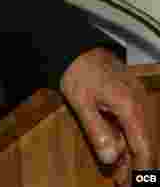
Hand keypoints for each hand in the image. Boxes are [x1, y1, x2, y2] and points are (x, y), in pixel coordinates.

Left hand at [59, 47, 156, 183]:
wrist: (74, 45)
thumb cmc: (76, 71)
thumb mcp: (81, 102)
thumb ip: (97, 130)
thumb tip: (111, 158)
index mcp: (130, 107)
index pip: (142, 146)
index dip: (141, 169)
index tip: (136, 184)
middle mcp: (139, 104)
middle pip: (143, 142)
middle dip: (135, 165)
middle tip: (124, 184)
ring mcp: (136, 98)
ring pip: (138, 133)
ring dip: (129, 153)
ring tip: (120, 175)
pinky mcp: (129, 95)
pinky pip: (132, 122)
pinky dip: (126, 138)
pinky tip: (117, 150)